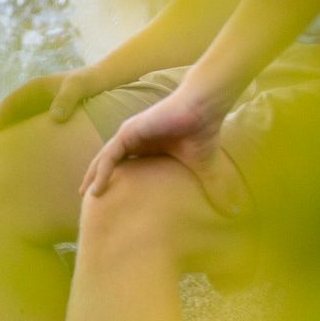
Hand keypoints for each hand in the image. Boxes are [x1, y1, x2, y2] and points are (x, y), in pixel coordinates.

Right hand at [0, 66, 122, 142]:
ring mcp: (31, 108)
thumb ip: (67, 100)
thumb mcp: (78, 88)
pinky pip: (19, 128)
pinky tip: (4, 153)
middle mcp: (28, 97)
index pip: (10, 103)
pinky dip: (8, 139)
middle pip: (1, 113)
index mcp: (33, 88)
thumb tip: (55, 118)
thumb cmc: (88, 83)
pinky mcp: (38, 117)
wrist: (99, 81)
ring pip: (7, 122)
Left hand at [80, 86, 245, 215]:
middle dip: (97, 179)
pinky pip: (110, 155)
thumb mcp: (204, 167)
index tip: (108, 200)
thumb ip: (212, 187)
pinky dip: (101, 171)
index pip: (123, 166)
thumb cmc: (202, 132)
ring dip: (93, 176)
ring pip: (105, 159)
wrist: (203, 108)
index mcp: (146, 146)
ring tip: (87, 196)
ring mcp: (129, 134)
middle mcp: (133, 139)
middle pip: (109, 162)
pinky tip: (96, 187)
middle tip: (89, 200)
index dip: (114, 181)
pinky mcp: (129, 131)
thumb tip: (232, 212)